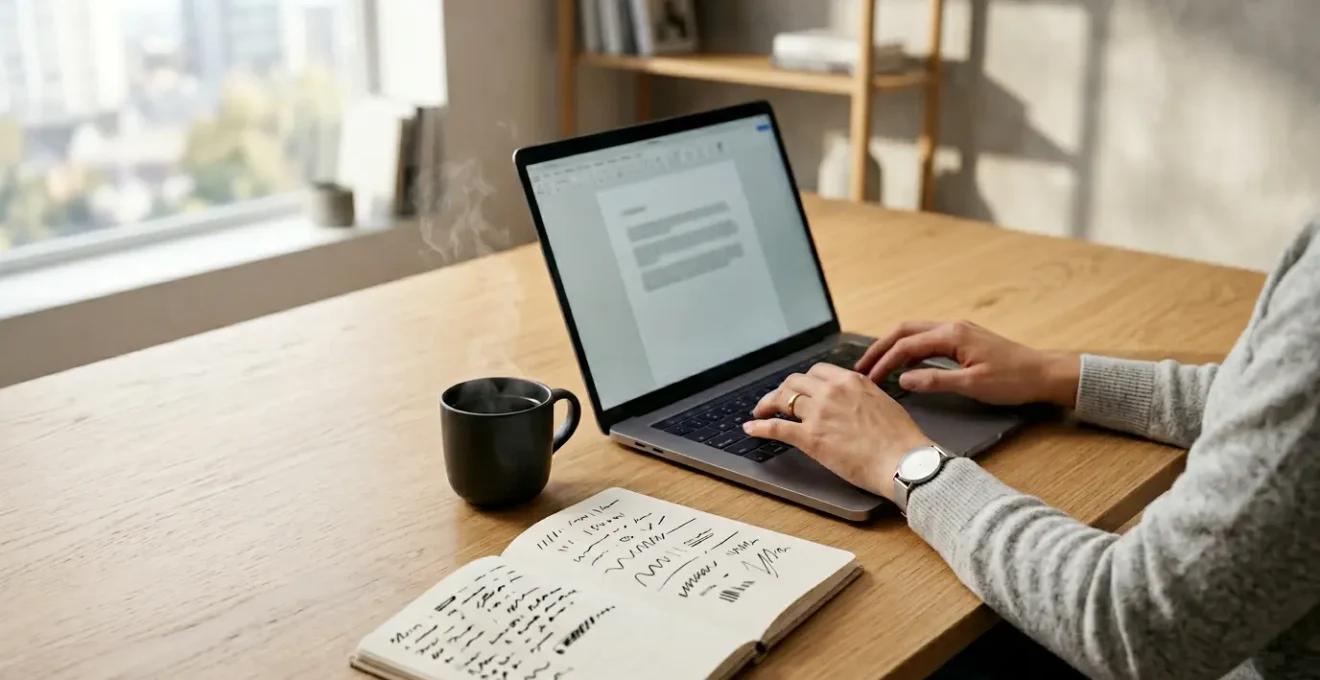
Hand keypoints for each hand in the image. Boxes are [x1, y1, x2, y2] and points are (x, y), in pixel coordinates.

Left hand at [743, 363, 932, 499]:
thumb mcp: (883, 403)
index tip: (800, 389)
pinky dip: (760, 426)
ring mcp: (819, 413)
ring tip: (761, 412)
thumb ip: (862, 396)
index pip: (817, 371)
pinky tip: (751, 428)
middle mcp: (832, 391)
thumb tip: (852, 401)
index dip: (804, 381)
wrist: (905, 461)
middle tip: (776, 401)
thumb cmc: (901, 439)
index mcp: (852, 380)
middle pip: (795, 381)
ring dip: (768, 405)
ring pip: (784, 399)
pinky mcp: (811, 437)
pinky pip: (777, 427)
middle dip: (783, 390)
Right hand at [854, 320, 1080, 407]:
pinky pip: (927, 339)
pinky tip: (905, 364)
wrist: (1044, 374)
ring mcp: (959, 331)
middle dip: (880, 347)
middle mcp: (953, 327)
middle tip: (862, 366)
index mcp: (952, 335)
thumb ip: (934, 381)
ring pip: (915, 332)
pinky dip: (909, 348)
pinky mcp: (964, 340)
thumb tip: (903, 380)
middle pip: (904, 330)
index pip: (906, 345)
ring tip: (876, 364)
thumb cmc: (1013, 380)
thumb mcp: (971, 385)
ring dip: (893, 346)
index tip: (868, 378)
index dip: (884, 361)